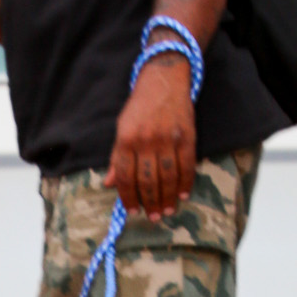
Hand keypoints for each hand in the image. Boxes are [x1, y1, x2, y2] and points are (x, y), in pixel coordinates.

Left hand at [105, 55, 196, 217]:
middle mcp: (146, 141)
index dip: (128, 197)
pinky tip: (183, 195)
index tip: (132, 211)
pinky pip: (187, 166)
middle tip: (152, 217)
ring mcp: (168, 139)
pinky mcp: (187, 137)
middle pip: (147, 180)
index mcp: (126, 139)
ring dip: (167, 198)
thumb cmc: (139, 107)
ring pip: (167, 177)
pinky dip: (185, 183)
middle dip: (149, 202)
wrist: (163, 80)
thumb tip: (109, 184)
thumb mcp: (121, 129)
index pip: (125, 176)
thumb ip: (117, 157)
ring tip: (166, 211)